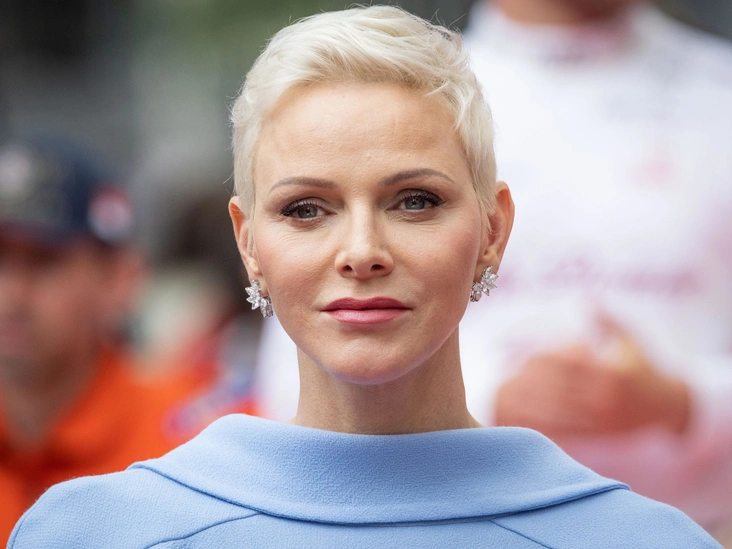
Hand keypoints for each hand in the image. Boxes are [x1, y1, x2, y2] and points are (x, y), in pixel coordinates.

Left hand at [494, 318, 689, 437]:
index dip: (542, 359)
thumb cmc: (644, 367)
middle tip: (509, 378)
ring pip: (560, 411)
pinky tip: (527, 421)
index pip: (568, 363)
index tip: (523, 357)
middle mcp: (607, 395)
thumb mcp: (630, 341)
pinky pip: (567, 431)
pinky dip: (545, 426)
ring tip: (511, 399)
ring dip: (533, 406)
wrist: (669, 406)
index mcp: (611, 370)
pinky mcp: (600, 433)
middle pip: (559, 388)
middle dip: (532, 383)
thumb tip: (586, 296)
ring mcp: (603, 417)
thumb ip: (606, 320)